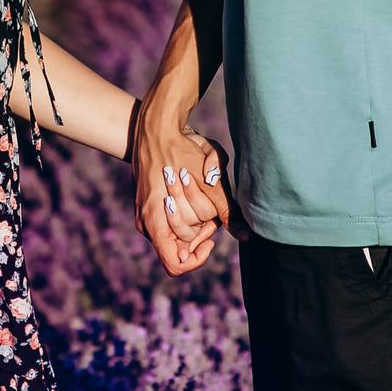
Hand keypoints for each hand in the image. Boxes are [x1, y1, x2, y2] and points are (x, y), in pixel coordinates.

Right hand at [129, 97, 226, 275]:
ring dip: (196, 217)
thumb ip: (226, 211)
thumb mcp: (209, 179)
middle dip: (202, 229)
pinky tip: (193, 190)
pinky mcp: (149, 206)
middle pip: (184, 245)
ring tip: (200, 191)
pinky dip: (188, 209)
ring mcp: (146, 214)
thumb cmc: (181, 149)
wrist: (156, 126)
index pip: (177, 264)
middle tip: (209, 204)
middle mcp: (147, 223)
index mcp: (155, 221)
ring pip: (180, 232)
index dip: (198, 257)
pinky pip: (173, 220)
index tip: (211, 236)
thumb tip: (245, 235)